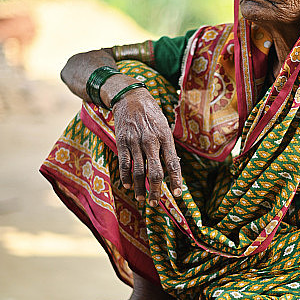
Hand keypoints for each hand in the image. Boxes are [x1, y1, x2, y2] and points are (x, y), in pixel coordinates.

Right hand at [112, 87, 182, 205]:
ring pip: (138, 172)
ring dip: (140, 188)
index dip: (175, 180)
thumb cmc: (151, 114)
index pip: (173, 163)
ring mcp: (135, 142)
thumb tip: (173, 168)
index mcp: (165, 137)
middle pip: (155, 172)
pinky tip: (128, 186)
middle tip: (156, 202)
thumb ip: (167, 146)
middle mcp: (151, 141)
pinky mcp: (122, 142)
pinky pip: (124, 164)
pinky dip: (126, 177)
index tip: (177, 193)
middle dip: (156, 190)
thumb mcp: (164, 126)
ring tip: (143, 198)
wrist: (130, 97)